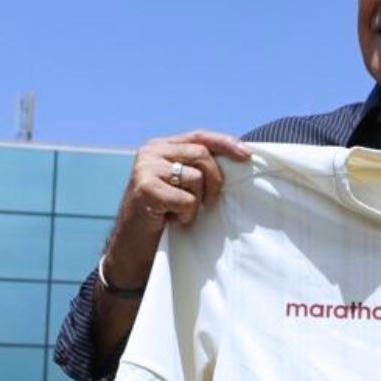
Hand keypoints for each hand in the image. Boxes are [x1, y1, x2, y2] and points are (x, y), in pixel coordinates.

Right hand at [102, 130, 250, 290]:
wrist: (134, 244)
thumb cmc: (164, 213)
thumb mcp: (181, 183)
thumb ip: (198, 166)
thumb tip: (240, 156)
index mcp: (161, 146)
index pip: (200, 136)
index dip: (225, 143)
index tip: (246, 155)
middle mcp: (151, 152)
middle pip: (202, 154)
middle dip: (215, 180)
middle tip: (210, 202)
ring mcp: (145, 169)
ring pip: (195, 177)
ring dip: (197, 201)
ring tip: (182, 211)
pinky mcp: (145, 189)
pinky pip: (185, 200)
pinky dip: (186, 214)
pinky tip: (173, 219)